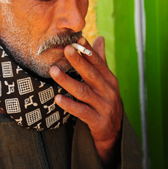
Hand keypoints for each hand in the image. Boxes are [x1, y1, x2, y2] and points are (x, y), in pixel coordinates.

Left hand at [49, 36, 122, 168]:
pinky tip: (57, 98)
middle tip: (65, 49)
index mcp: (109, 79)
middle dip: (78, 61)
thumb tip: (100, 37)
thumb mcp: (106, 80)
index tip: (78, 39)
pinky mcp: (97, 121)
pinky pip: (81, 112)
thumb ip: (101, 60)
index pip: (98, 62)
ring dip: (67, 81)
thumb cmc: (106, 99)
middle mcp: (108, 91)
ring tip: (53, 71)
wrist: (114, 131)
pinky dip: (69, 105)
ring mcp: (103, 106)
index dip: (88, 50)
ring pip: (83, 92)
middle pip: (91, 74)